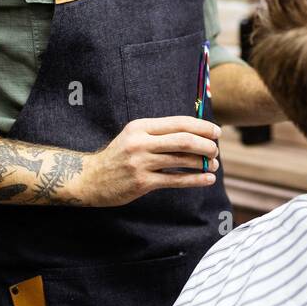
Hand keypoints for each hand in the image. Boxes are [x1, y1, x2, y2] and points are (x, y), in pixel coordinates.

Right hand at [79, 116, 220, 206]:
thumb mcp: (134, 136)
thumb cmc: (119, 156)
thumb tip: (196, 133)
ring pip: (182, 160)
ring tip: (214, 165)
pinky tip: (208, 179)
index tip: (216, 132)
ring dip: (203, 163)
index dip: (202, 127)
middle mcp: (141, 142)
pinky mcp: (142, 183)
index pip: (179, 122)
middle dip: (206, 145)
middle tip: (216, 150)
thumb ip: (159, 133)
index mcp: (141, 127)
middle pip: (184, 140)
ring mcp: (141, 163)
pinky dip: (195, 179)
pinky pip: (175, 180)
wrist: (90, 178)